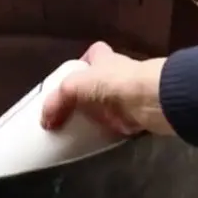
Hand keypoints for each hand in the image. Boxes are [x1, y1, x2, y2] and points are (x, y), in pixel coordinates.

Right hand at [40, 41, 173, 137]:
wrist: (151, 101)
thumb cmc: (114, 83)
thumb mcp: (75, 85)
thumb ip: (58, 100)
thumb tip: (46, 121)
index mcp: (105, 59)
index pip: (93, 54)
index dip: (83, 64)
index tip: (71, 82)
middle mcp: (120, 73)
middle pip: (102, 81)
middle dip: (90, 96)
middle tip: (72, 114)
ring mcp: (131, 94)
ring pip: (112, 103)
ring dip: (101, 116)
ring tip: (81, 132)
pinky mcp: (139, 114)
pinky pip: (121, 124)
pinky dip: (111, 133)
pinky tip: (99, 143)